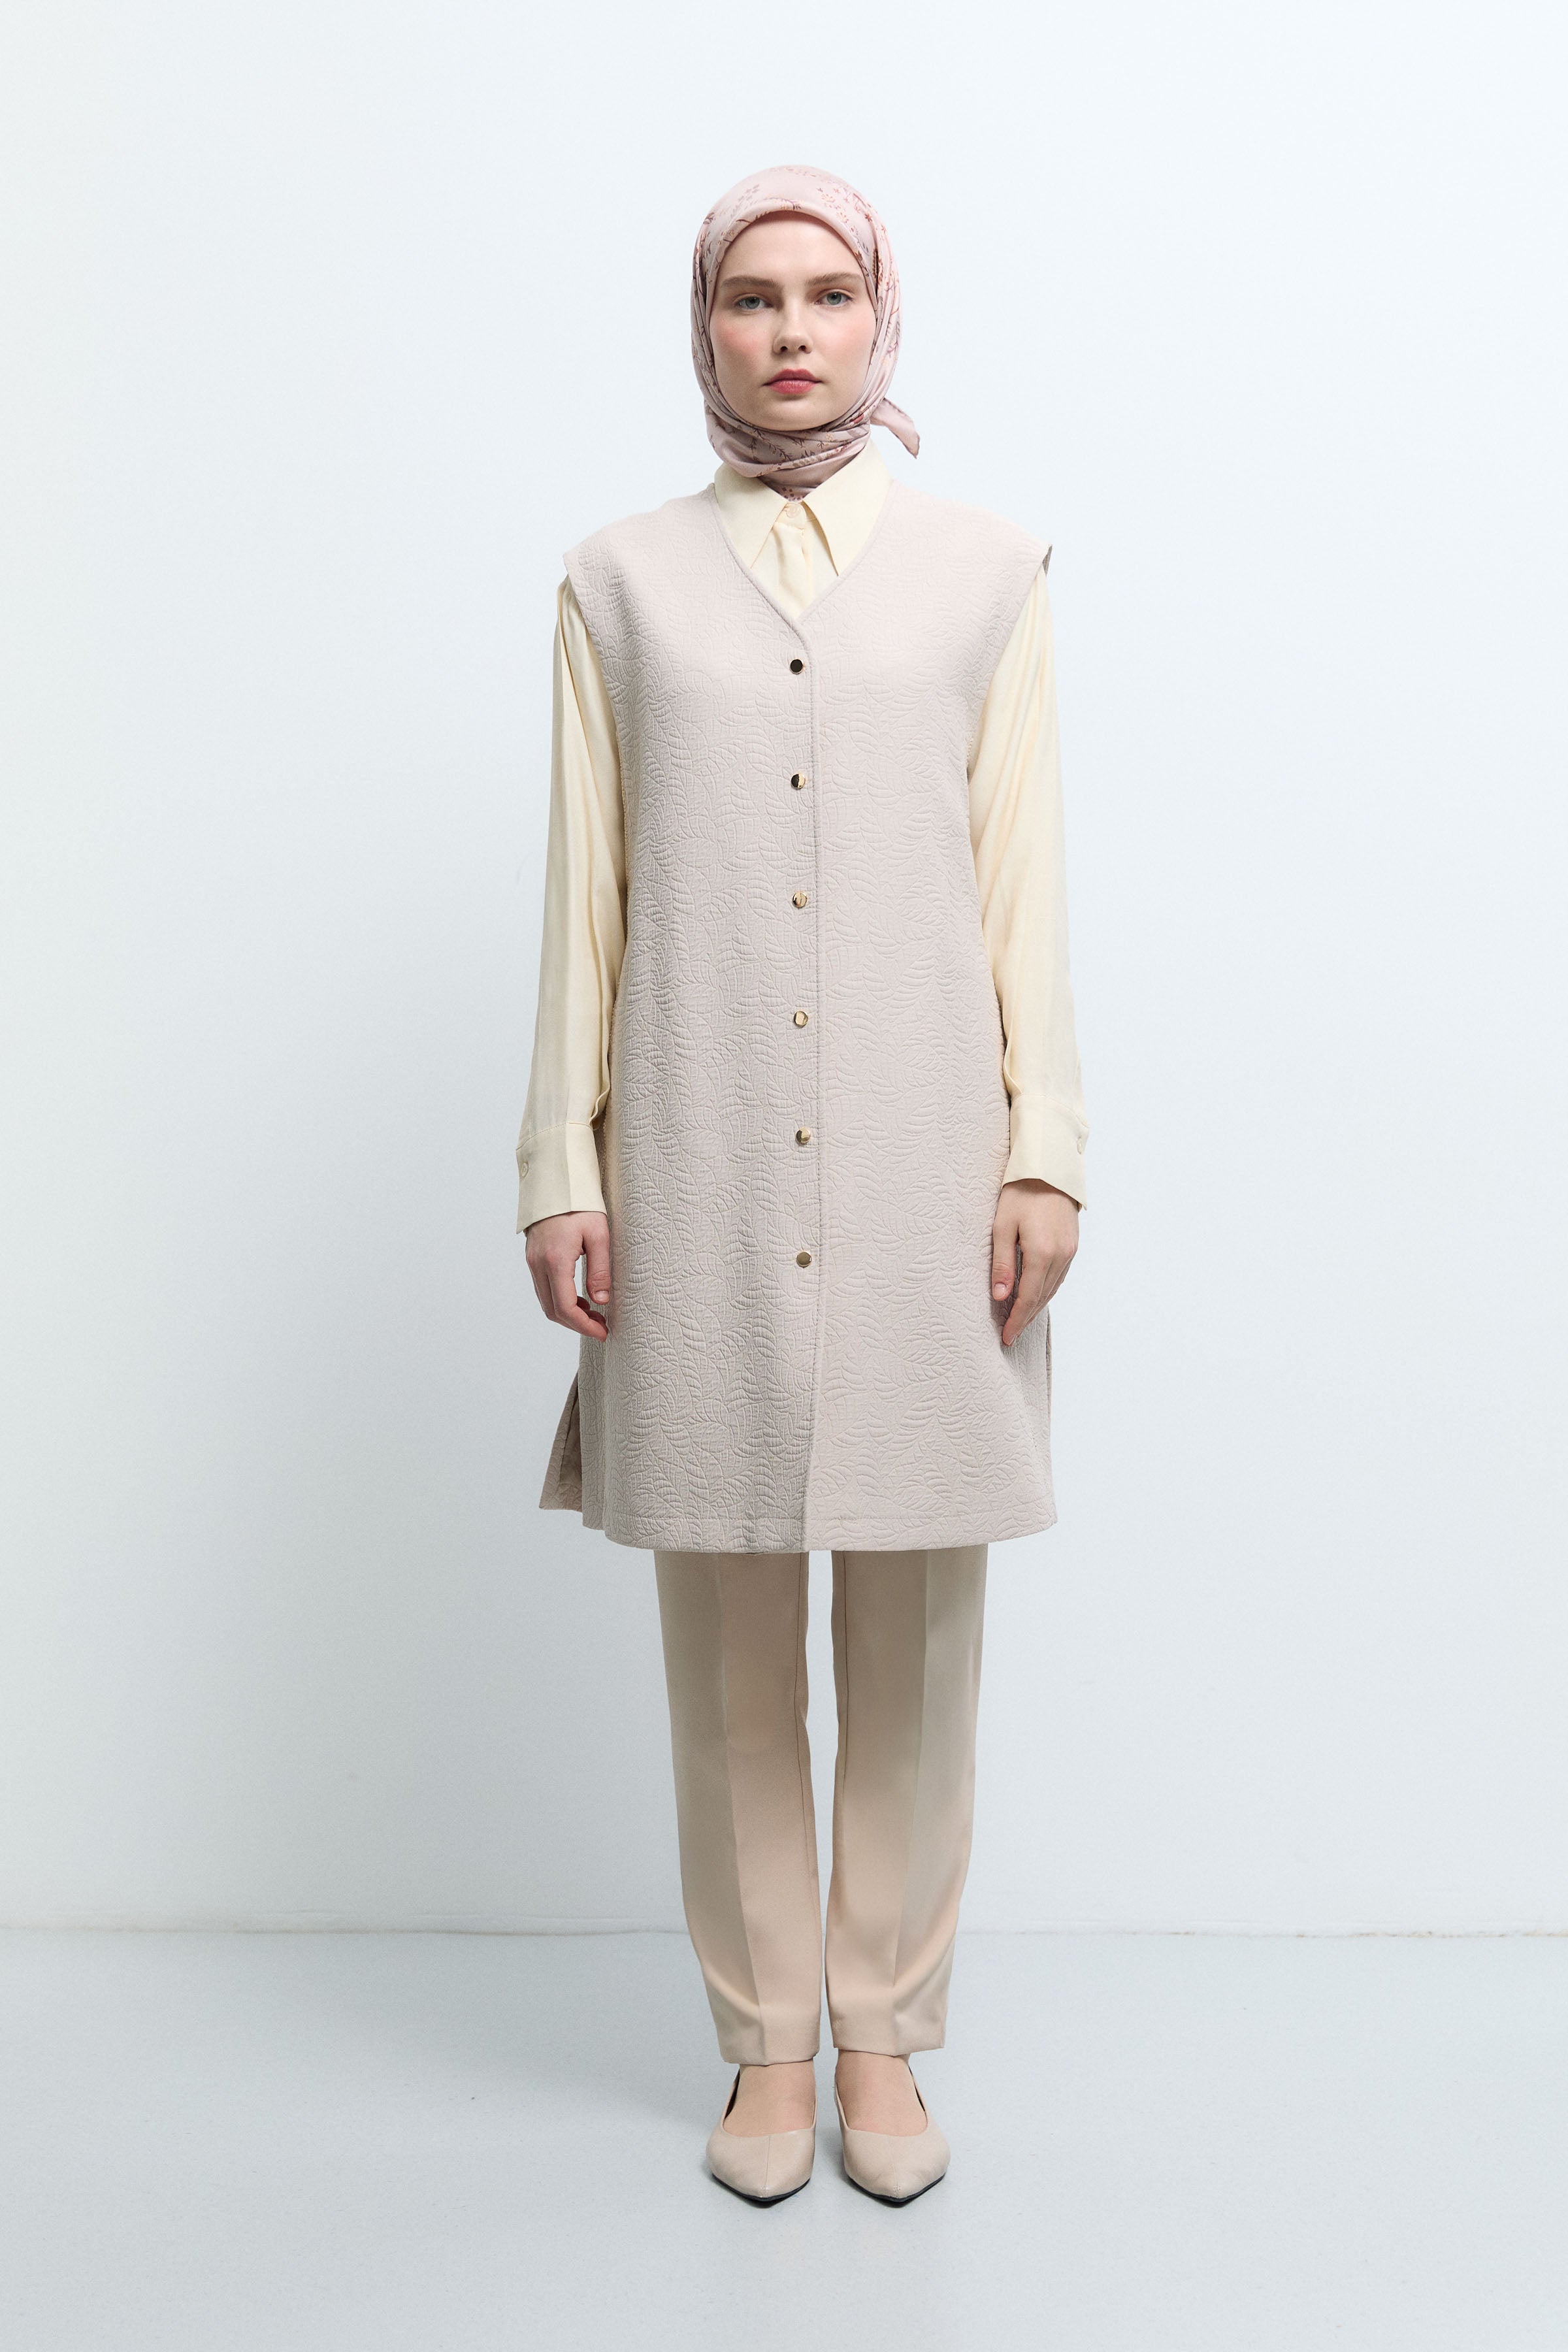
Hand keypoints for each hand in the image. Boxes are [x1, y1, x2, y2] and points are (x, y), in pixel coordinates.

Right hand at [525, 1210, 610, 1339]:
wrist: (556, 1181)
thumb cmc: (580, 1204)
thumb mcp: (599, 1234)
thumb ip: (600, 1270)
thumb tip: (601, 1301)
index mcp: (555, 1260)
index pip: (565, 1307)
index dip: (584, 1326)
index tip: (602, 1332)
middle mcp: (538, 1264)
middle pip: (552, 1310)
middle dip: (576, 1324)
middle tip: (601, 1326)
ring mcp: (532, 1261)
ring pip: (546, 1302)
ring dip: (568, 1314)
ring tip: (594, 1315)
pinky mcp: (533, 1258)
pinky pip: (544, 1289)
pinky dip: (560, 1301)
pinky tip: (580, 1299)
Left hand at [991, 1180, 1077, 1347]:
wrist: (1049, 1169)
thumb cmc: (1021, 1193)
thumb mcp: (1002, 1227)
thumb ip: (1002, 1264)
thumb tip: (999, 1297)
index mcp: (1041, 1253)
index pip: (1027, 1298)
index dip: (1016, 1320)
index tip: (1006, 1337)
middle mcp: (1060, 1256)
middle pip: (1041, 1297)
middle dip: (1026, 1318)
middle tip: (1011, 1335)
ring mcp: (1070, 1251)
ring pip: (1052, 1289)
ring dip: (1036, 1306)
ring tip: (1021, 1320)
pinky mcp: (1072, 1245)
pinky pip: (1059, 1277)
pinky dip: (1047, 1291)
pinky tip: (1036, 1296)